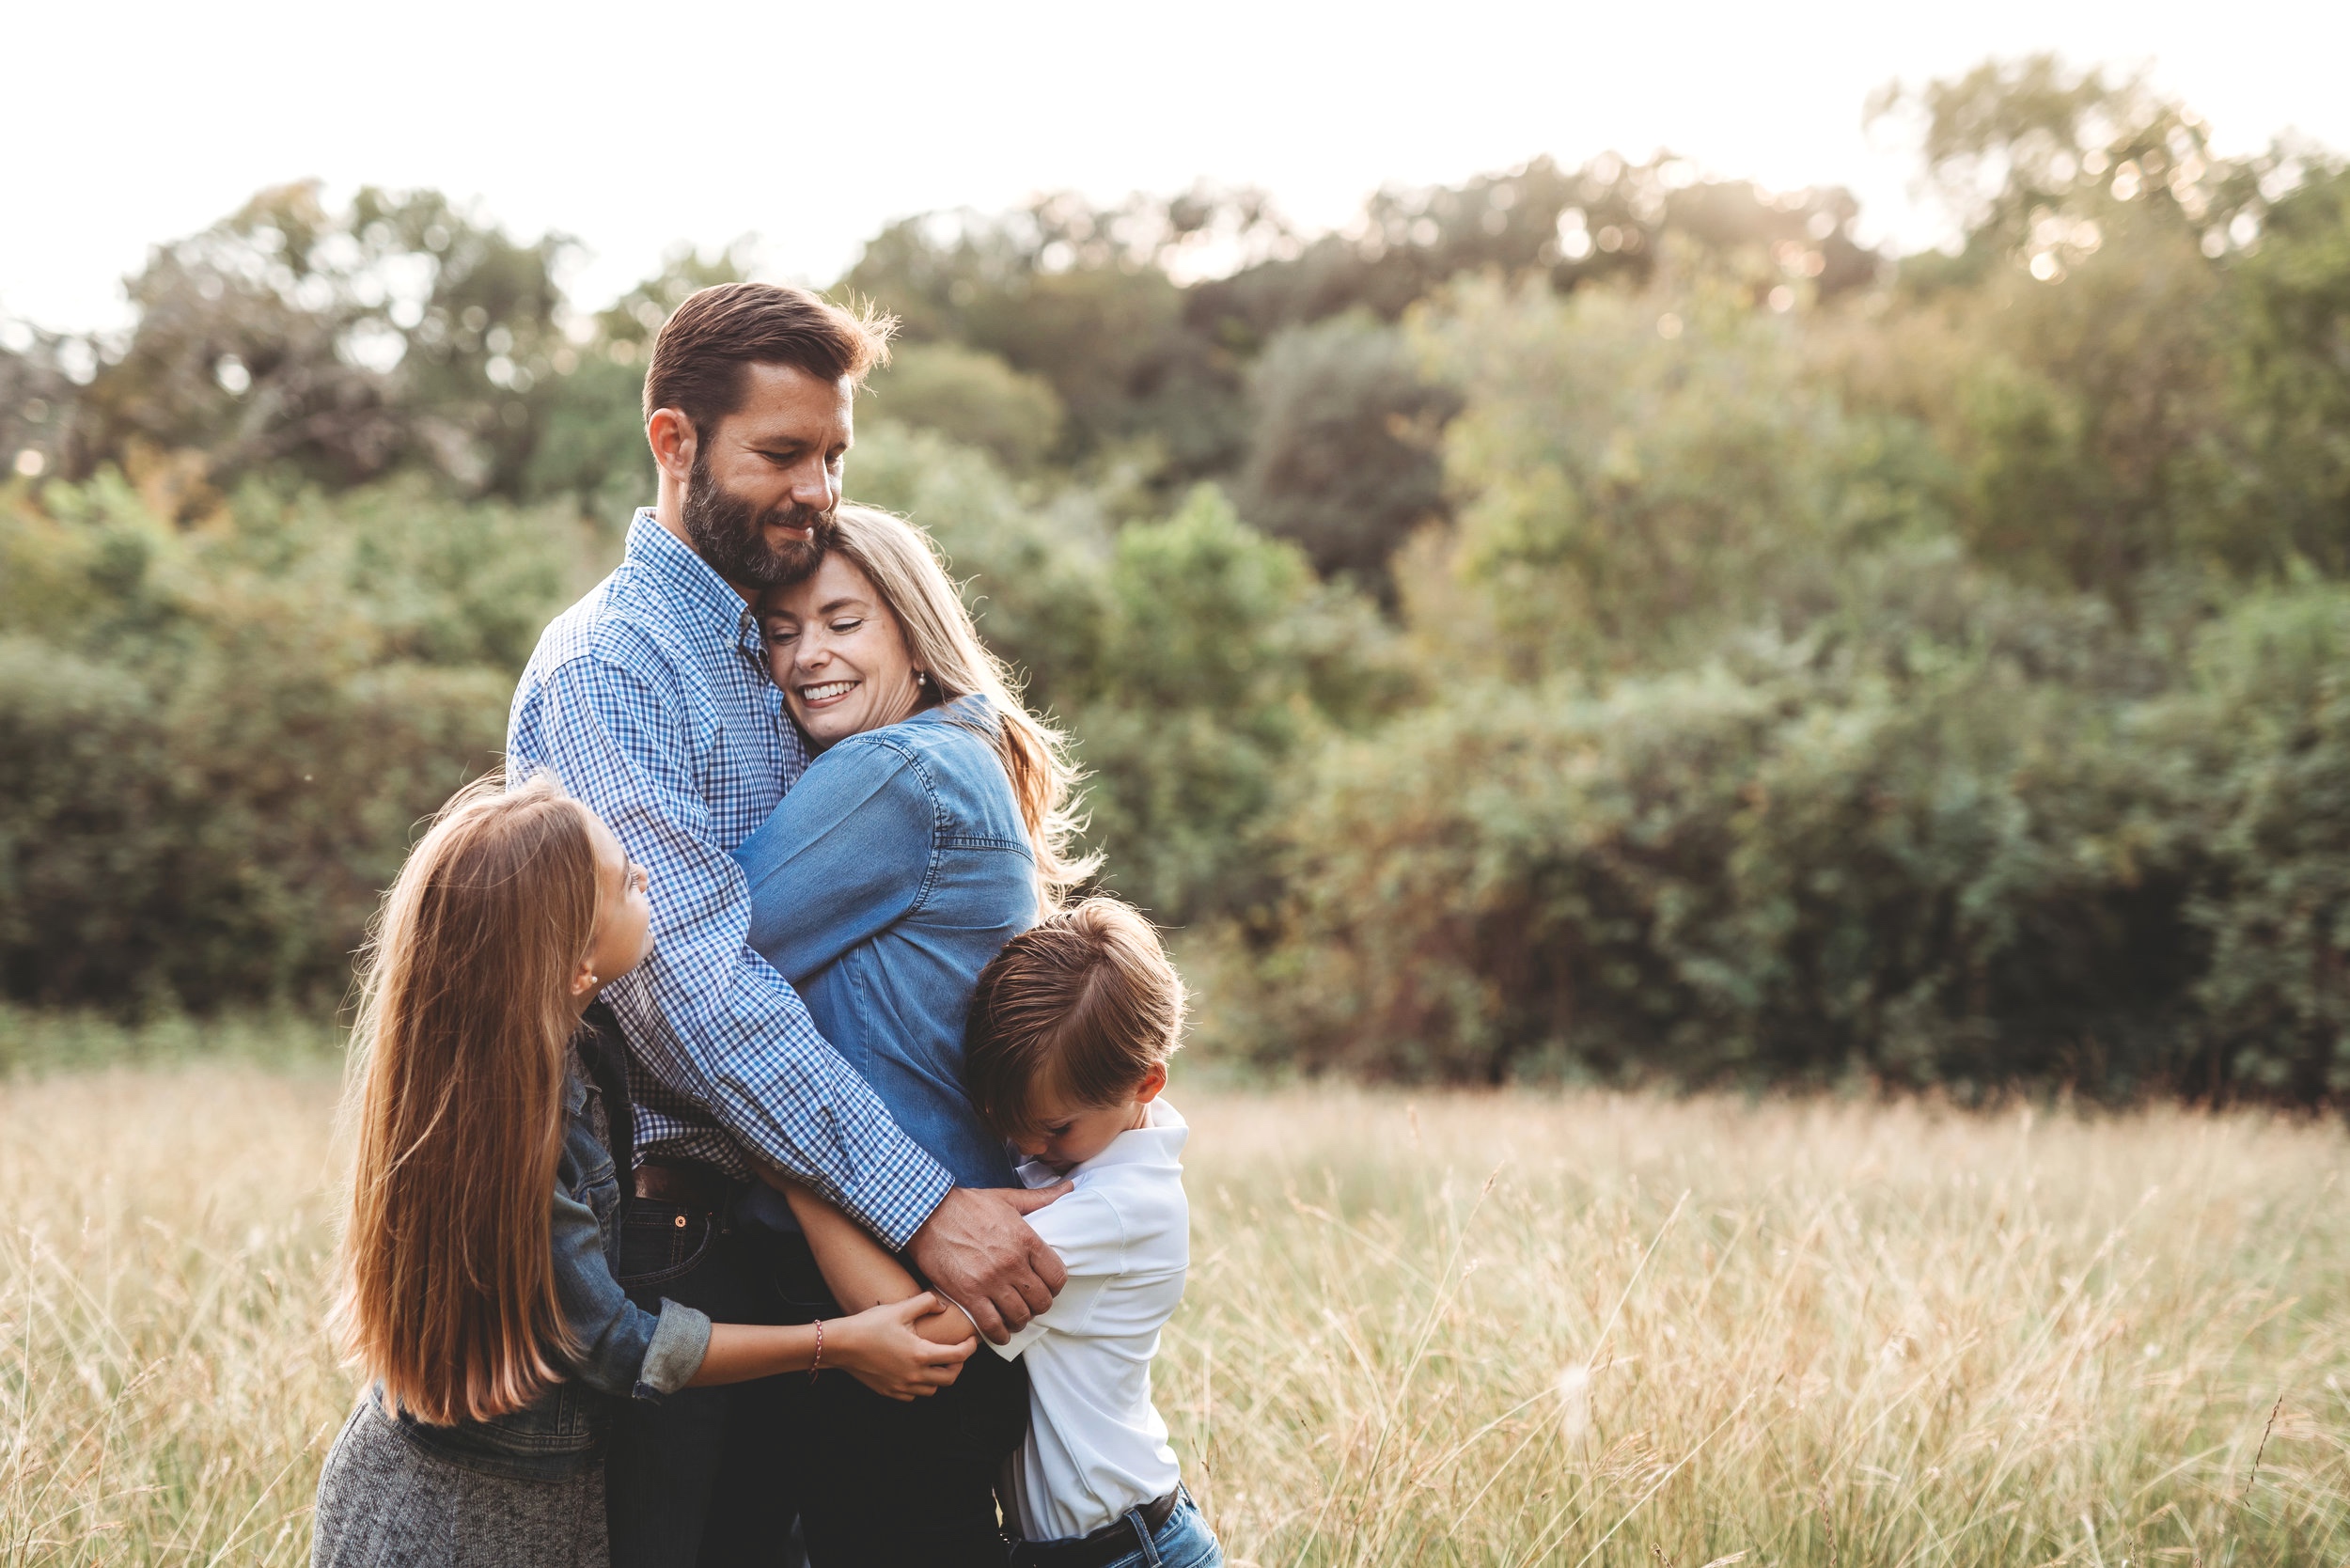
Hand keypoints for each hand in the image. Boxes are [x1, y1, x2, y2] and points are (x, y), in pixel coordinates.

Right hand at [826, 1293, 976, 1400]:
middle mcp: (914, 1375)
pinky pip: (913, 1395)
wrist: (841, 1345)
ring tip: (937, 1362)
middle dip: (958, 1365)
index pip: (958, 1356)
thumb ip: (926, 1303)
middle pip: (949, 1378)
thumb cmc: (869, 1325)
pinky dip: (920, 1386)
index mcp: (921, 1354)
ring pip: (932, 1390)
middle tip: (958, 1352)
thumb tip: (942, 1306)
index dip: (970, 1348)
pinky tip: (916, 1372)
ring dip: (939, 1377)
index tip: (972, 1341)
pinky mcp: (889, 1391)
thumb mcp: (900, 1308)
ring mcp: (901, 1386)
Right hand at [904, 1184, 1071, 1343]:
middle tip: (1030, 1304)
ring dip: (1020, 1321)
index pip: (1057, 1276)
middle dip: (1038, 1306)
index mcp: (1026, 1239)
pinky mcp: (968, 1295)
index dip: (1055, 1287)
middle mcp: (1012, 1263)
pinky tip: (1000, 1333)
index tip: (1047, 1287)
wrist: (927, 1213)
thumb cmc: (967, 1205)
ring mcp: (990, 1281)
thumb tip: (1069, 1187)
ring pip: (1019, 1316)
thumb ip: (1041, 1198)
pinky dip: (999, 1335)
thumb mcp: (1008, 1198)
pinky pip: (992, 1326)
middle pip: (1041, 1300)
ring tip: (1015, 1318)